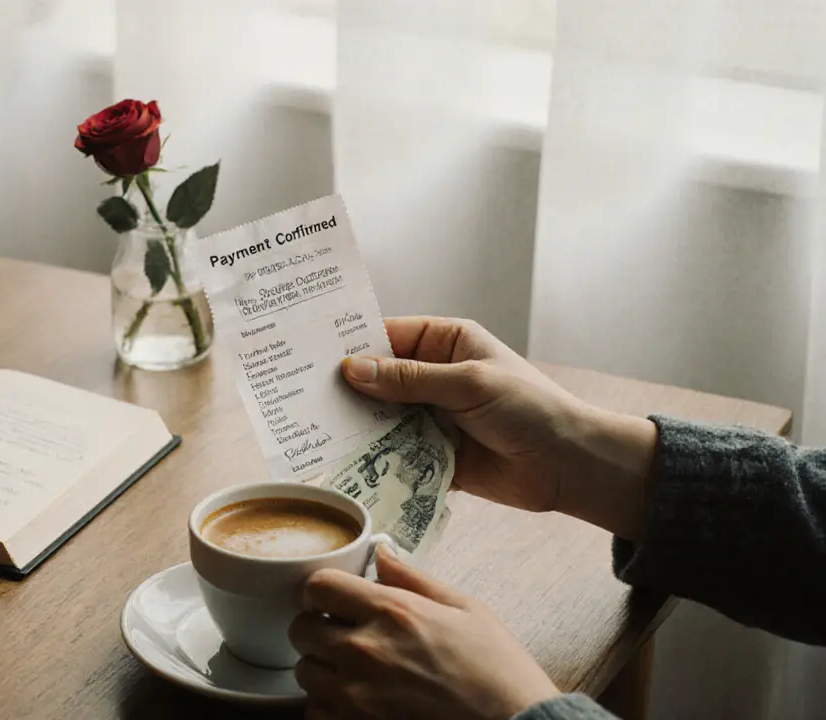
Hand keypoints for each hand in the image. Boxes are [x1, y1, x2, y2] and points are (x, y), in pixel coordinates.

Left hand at [289, 547, 559, 719]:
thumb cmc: (496, 668)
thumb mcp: (464, 607)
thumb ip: (413, 578)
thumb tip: (380, 552)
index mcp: (391, 612)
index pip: (318, 586)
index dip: (323, 591)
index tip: (335, 600)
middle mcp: (366, 651)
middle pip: (300, 630)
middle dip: (318, 628)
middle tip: (342, 635)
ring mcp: (357, 696)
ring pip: (305, 673)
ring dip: (322, 669)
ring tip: (352, 671)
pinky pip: (315, 713)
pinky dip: (328, 708)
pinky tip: (357, 701)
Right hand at [340, 317, 656, 539]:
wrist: (568, 466)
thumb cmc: (529, 409)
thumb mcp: (468, 384)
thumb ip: (409, 378)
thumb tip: (352, 369)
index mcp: (445, 342)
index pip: (386, 335)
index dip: (349, 342)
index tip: (309, 351)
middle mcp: (432, 375)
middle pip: (376, 377)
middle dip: (344, 386)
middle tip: (297, 393)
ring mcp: (429, 415)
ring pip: (379, 415)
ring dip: (352, 424)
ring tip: (309, 427)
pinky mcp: (429, 453)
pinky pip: (392, 452)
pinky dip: (370, 456)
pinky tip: (339, 460)